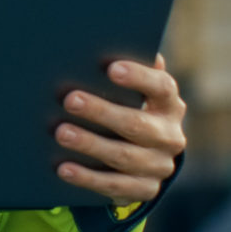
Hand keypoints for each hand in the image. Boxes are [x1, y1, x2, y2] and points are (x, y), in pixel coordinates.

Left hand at [54, 54, 186, 204]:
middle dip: (101, 111)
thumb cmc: (129, 109)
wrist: (145, 157)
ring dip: (90, 144)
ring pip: (122, 156)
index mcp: (169, 104)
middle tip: (70, 100)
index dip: (138, 77)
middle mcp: (170, 136)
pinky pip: (114, 186)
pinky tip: (64, 168)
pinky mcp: (145, 189)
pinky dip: (87, 178)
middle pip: (136, 124)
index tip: (111, 69)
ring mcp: (159, 166)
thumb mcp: (134, 92)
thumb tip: (105, 42)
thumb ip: (128, 73)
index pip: (161, 87)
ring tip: (61, 133)